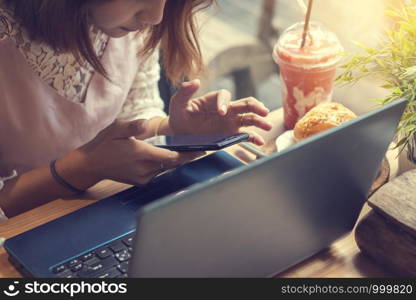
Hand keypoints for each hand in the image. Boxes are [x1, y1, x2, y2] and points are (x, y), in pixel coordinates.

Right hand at [77, 120, 203, 185]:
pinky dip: (163, 165)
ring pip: (165, 168)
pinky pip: (157, 172)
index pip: (172, 157)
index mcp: (142, 154)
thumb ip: (133, 126)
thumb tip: (146, 123)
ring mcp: (143, 177)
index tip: (201, 151)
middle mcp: (145, 169)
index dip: (188, 155)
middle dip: (185, 157)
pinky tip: (165, 158)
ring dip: (173, 161)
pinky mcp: (141, 181)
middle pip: (172, 164)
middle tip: (199, 150)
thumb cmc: (104, 144)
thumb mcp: (116, 129)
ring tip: (185, 152)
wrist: (91, 165)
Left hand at [168, 79, 272, 145]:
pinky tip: (259, 141)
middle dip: (255, 106)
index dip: (224, 102)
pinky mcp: (231, 134)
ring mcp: (230, 122)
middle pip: (245, 103)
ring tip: (267, 125)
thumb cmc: (179, 117)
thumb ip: (184, 92)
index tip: (221, 113)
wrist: (180, 135)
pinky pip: (245, 134)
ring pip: (249, 118)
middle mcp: (226, 109)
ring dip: (259, 120)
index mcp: (214, 100)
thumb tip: (195, 81)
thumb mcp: (177, 104)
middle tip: (263, 111)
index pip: (224, 96)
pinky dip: (253, 137)